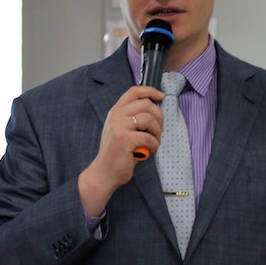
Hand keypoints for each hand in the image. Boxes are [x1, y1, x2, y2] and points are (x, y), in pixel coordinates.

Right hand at [78, 85, 163, 215]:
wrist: (104, 173)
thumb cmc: (117, 153)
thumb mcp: (121, 130)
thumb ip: (132, 118)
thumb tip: (155, 110)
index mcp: (115, 112)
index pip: (134, 92)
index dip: (150, 91)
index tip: (161, 97)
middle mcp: (116, 116)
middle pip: (146, 104)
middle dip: (159, 117)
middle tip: (159, 131)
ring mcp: (119, 127)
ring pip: (149, 119)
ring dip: (158, 132)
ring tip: (154, 142)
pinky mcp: (124, 139)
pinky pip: (149, 137)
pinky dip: (154, 145)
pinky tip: (150, 151)